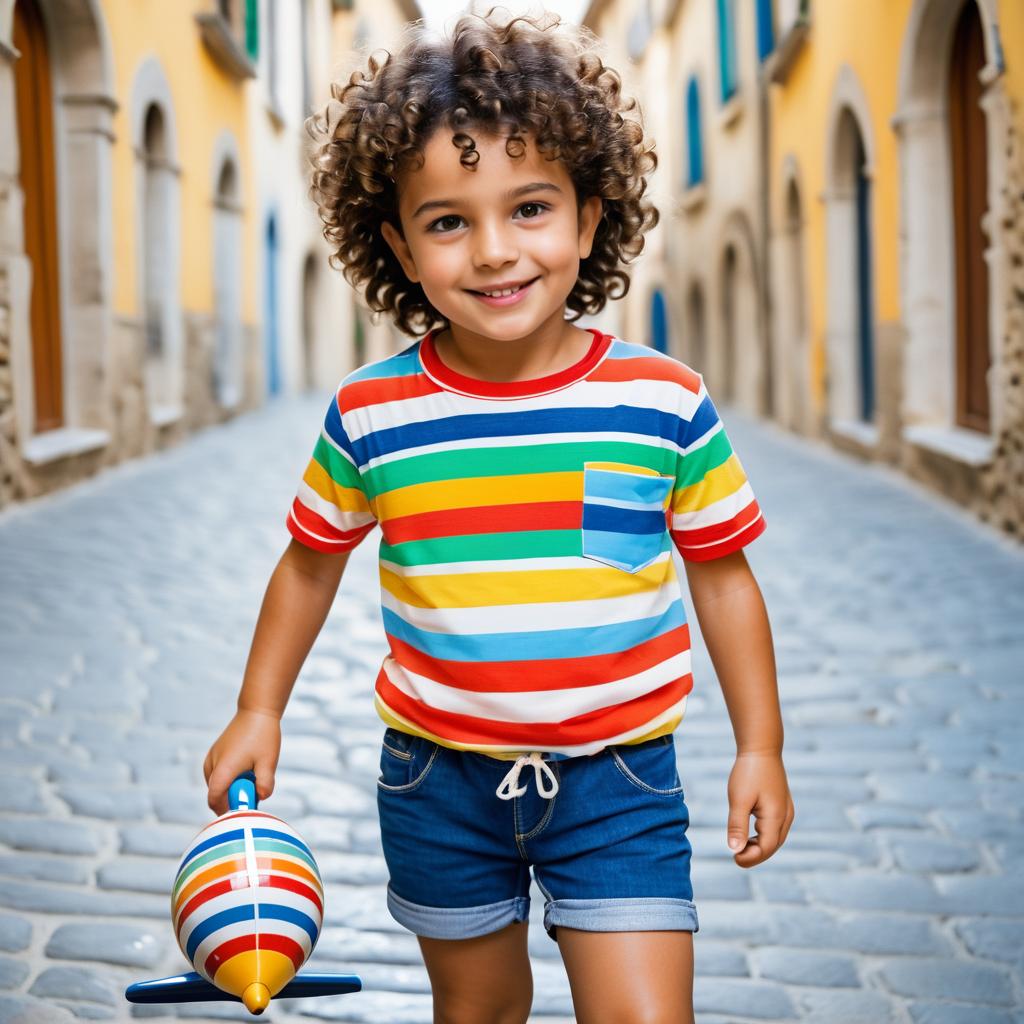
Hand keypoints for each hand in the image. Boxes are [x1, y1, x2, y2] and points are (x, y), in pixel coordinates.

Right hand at [203, 708, 281, 814]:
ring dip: (232, 786)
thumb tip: (261, 797)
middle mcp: (211, 765)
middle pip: (217, 794)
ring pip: (218, 784)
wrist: (256, 711)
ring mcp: (211, 759)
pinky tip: (246, 768)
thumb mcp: (268, 762)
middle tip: (253, 790)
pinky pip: (219, 774)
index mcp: (222, 770)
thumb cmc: (263, 735)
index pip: (214, 801)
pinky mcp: (214, 754)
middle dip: (234, 798)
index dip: (226, 811)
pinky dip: (230, 777)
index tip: (242, 812)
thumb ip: (265, 783)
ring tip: (251, 774)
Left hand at [725, 751, 794, 867]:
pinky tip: (750, 833)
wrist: (761, 747)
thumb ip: (737, 826)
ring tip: (741, 846)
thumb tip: (735, 850)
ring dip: (760, 846)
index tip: (733, 858)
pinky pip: (775, 828)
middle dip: (755, 855)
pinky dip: (763, 835)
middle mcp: (786, 816)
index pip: (766, 848)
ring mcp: (786, 810)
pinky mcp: (782, 804)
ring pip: (775, 838)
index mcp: (776, 817)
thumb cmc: (749, 772)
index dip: (750, 858)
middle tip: (736, 857)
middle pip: (773, 846)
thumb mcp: (739, 799)